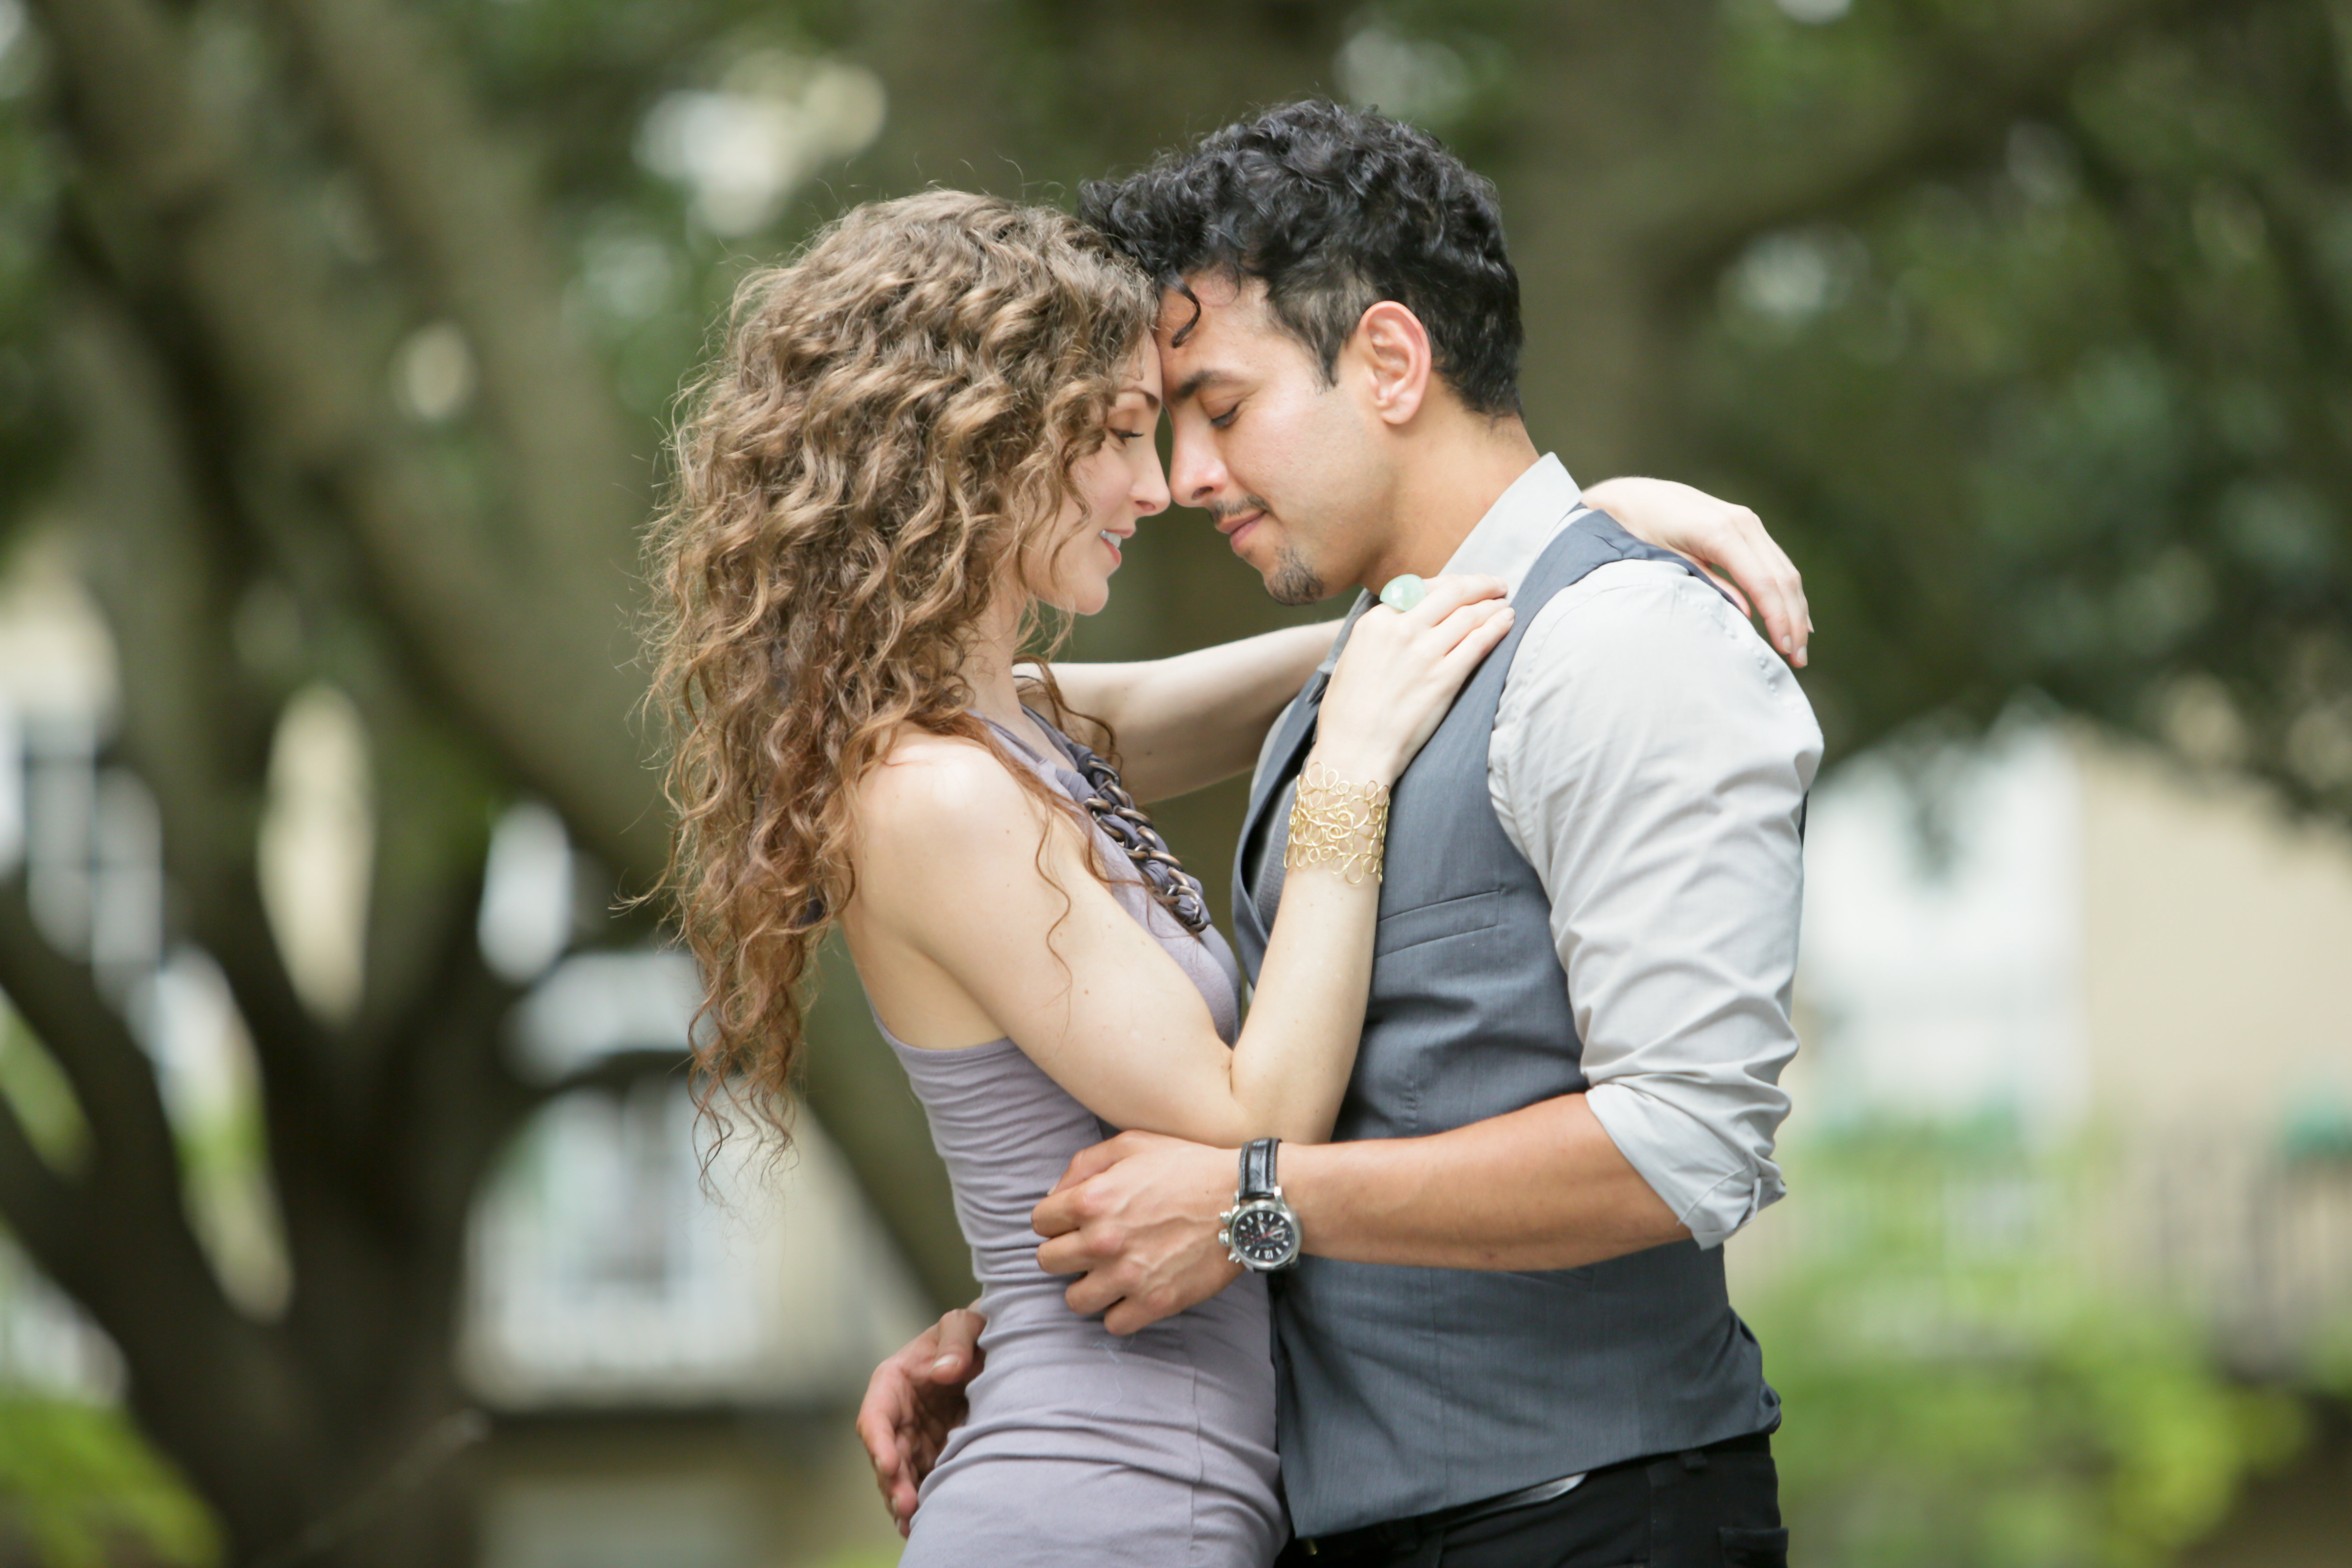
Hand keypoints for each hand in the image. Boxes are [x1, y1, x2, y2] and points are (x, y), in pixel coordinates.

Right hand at [853, 1306, 985, 1536]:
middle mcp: (897, 1414)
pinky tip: (925, 1523)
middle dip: (892, 1482)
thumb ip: (954, 1341)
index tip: (888, 1464)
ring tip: (913, 1523)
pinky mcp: (933, 1452)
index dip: (878, 1442)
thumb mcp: (963, 1324)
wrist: (992, 1349)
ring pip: (900, 1474)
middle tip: (907, 1506)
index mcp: (892, 1381)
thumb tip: (944, 1371)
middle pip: (886, 1454)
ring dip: (903, 1499)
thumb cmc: (971, 1331)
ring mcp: (914, 1437)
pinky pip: (922, 1480)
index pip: (875, 1415)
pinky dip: (922, 1500)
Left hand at [1033, 1130, 1243, 1334]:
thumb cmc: (1188, 1166)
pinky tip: (1132, 1293)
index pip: (1040, 1221)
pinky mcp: (1154, 1302)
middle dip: (1064, 1252)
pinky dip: (1119, 1312)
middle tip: (1089, 1247)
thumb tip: (1054, 1195)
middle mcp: (1102, 1241)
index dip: (1056, 1219)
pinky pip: (1113, 1324)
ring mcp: (1127, 1276)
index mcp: (1091, 1199)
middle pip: (1048, 1262)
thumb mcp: (1131, 1143)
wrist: (1242, 1199)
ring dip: (1087, 1286)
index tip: (1073, 1221)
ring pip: (1074, 1299)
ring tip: (1107, 1274)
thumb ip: (1084, 1164)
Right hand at [1314, 573, 1513, 781]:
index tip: (1463, 585)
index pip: (1421, 588)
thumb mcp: (1353, 659)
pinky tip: (1507, 620)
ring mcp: (1424, 652)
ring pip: (1469, 614)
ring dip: (1492, 605)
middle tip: (1496, 585)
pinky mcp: (1444, 677)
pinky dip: (1497, 626)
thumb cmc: (1347, 713)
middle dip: (1479, 584)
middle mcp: (1401, 629)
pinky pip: (1479, 641)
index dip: (1449, 583)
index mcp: (1375, 622)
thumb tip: (1403, 623)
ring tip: (1505, 604)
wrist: (1353, 750)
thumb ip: (1380, 635)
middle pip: (1451, 593)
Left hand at [1581, 477, 1811, 666]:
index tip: (1784, 648)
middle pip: (1782, 578)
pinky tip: (1797, 616)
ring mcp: (1748, 522)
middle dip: (1794, 620)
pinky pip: (1777, 562)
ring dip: (1797, 609)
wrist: (1636, 498)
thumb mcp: (1668, 565)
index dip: (1778, 617)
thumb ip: (1707, 587)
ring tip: (1799, 647)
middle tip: (1798, 659)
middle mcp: (1742, 523)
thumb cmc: (1643, 535)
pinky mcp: (1748, 526)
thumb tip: (1747, 616)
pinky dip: (1788, 591)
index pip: (1763, 581)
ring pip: (1786, 570)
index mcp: (1719, 532)